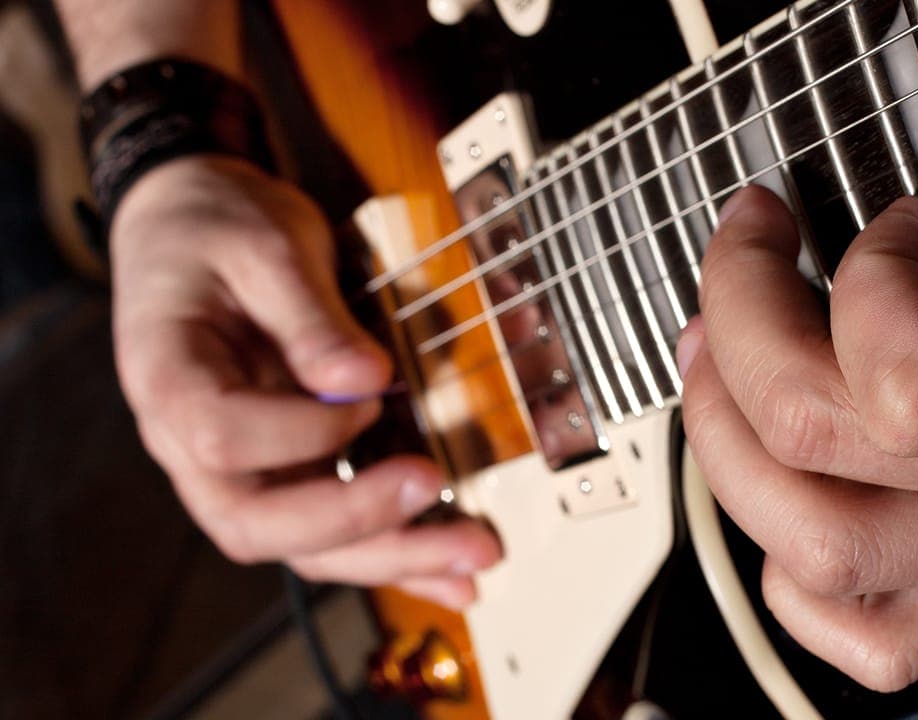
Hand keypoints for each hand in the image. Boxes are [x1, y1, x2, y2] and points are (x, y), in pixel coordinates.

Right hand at [111, 156, 500, 606]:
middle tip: (433, 492)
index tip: (366, 394)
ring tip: (470, 556)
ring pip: (300, 545)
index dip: (299, 429)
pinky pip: (330, 530)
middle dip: (354, 524)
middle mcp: (191, 443)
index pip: (220, 437)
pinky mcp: (285, 468)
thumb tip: (362, 380)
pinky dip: (391, 552)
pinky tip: (450, 570)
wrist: (195, 226)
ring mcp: (240, 466)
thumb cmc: (217, 230)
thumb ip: (308, 316)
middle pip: (257, 524)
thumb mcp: (263, 247)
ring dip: (388, 556)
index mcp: (167, 379)